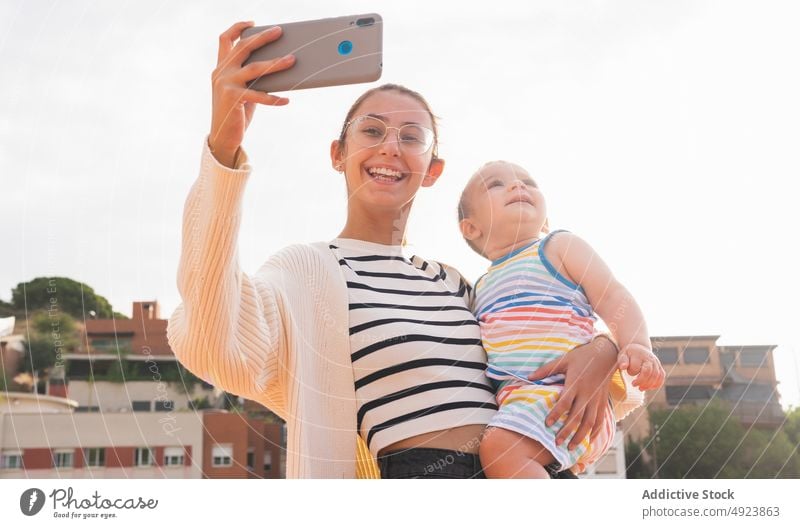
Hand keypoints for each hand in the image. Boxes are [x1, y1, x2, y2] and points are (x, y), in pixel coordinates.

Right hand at [210, 21, 295, 166]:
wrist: (223, 138)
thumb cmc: (237, 113)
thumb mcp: (243, 91)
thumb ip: (252, 78)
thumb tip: (278, 66)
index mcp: (221, 68)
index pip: (225, 40)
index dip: (238, 28)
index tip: (253, 22)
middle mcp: (221, 72)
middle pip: (243, 47)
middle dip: (263, 37)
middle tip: (280, 31)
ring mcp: (225, 84)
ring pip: (255, 68)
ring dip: (276, 63)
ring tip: (292, 59)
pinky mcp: (232, 97)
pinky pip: (259, 95)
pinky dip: (274, 98)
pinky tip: (286, 100)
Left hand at [528, 336, 617, 449]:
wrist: (607, 353)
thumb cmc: (582, 356)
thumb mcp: (564, 360)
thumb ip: (547, 370)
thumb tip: (529, 376)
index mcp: (576, 383)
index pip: (565, 402)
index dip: (556, 414)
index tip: (547, 424)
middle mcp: (587, 393)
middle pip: (577, 416)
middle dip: (567, 431)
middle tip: (557, 443)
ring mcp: (596, 399)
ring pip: (589, 422)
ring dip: (580, 436)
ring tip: (570, 447)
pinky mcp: (603, 401)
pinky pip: (600, 420)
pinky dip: (595, 432)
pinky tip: (588, 441)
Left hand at [618, 343, 664, 390]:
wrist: (639, 348)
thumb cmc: (629, 354)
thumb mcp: (623, 355)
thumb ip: (622, 361)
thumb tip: (623, 367)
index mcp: (638, 355)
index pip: (636, 367)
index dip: (632, 372)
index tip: (628, 372)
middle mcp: (649, 358)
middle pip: (648, 372)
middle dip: (641, 381)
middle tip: (633, 384)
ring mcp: (656, 362)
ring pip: (656, 375)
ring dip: (648, 384)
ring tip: (640, 388)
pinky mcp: (659, 366)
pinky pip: (662, 376)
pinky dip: (657, 383)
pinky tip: (650, 388)